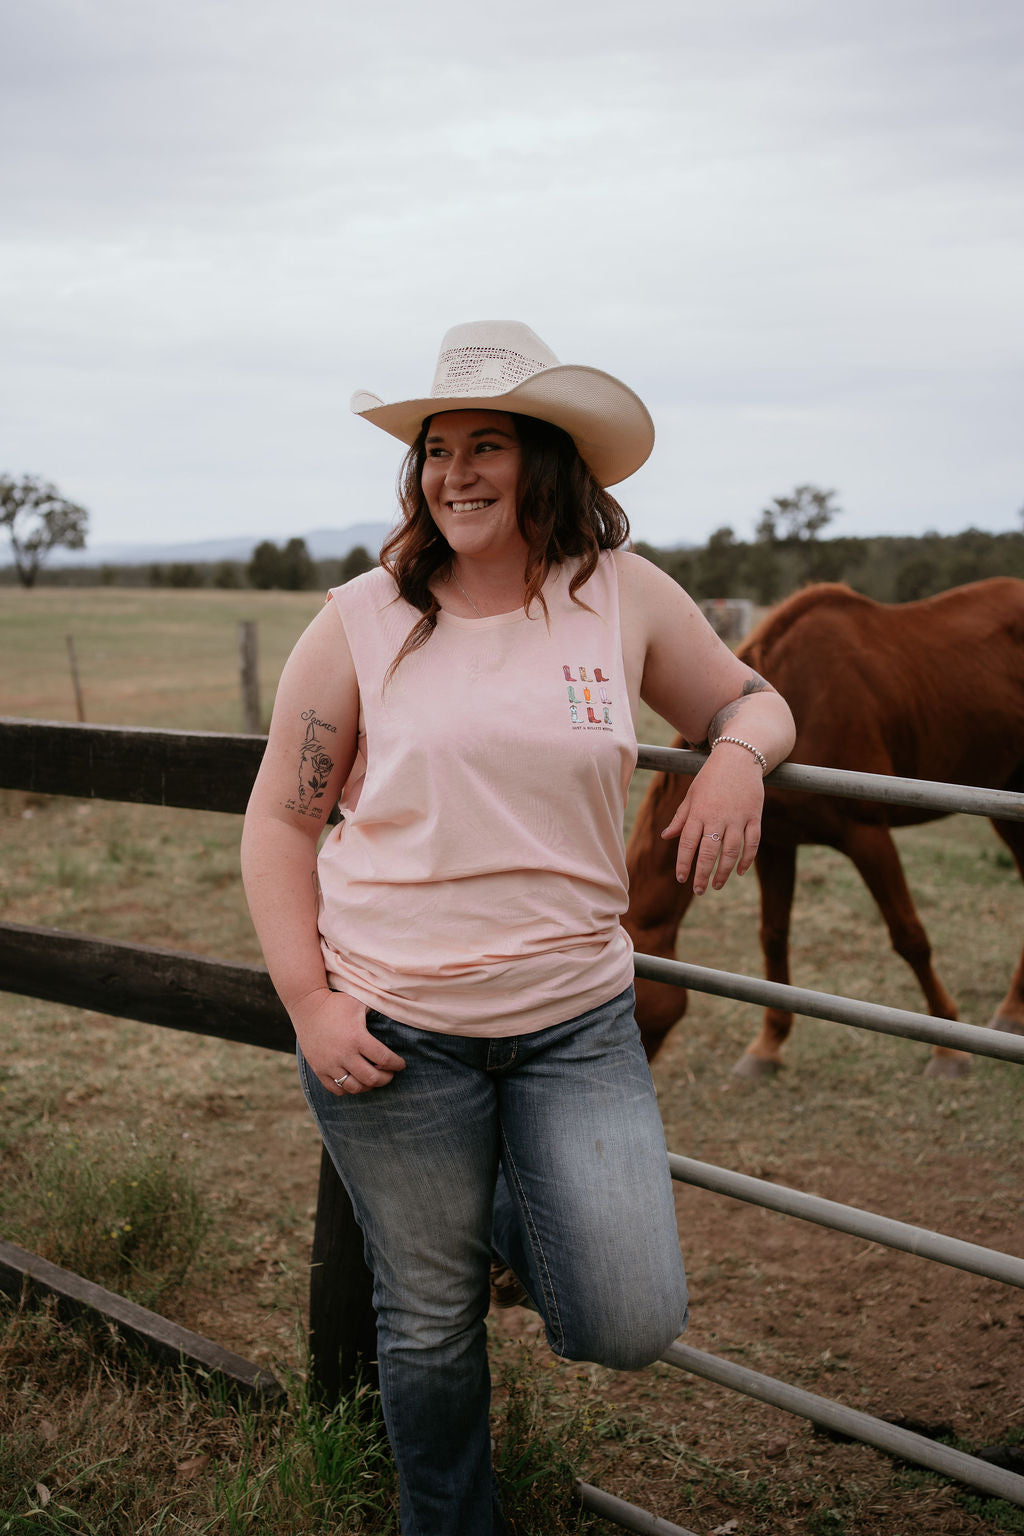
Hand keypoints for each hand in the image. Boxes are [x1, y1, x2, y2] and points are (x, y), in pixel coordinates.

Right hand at [290, 988, 405, 1094]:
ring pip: (354, 1087)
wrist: (307, 1005)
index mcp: (357, 1037)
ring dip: (368, 1086)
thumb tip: (398, 1013)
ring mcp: (329, 1064)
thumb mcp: (360, 1003)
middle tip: (390, 1074)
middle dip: (386, 1078)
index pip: (384, 1059)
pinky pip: (336, 1089)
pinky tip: (355, 1082)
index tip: (401, 1064)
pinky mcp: (319, 1069)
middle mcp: (344, 1054)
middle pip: (371, 1078)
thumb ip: (378, 1011)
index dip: (396, 1064)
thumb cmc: (337, 1002)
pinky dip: (348, 1089)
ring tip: (374, 1079)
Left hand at [660, 749, 763, 894]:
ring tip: (716, 885)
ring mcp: (738, 818)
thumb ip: (681, 818)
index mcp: (698, 812)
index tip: (682, 879)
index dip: (684, 863)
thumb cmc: (711, 777)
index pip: (688, 844)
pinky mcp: (754, 816)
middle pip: (709, 852)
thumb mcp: (692, 794)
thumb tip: (666, 836)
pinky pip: (752, 843)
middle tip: (699, 890)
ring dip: (724, 872)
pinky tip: (740, 872)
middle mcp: (717, 817)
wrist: (740, 756)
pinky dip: (747, 859)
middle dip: (702, 874)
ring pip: (731, 852)